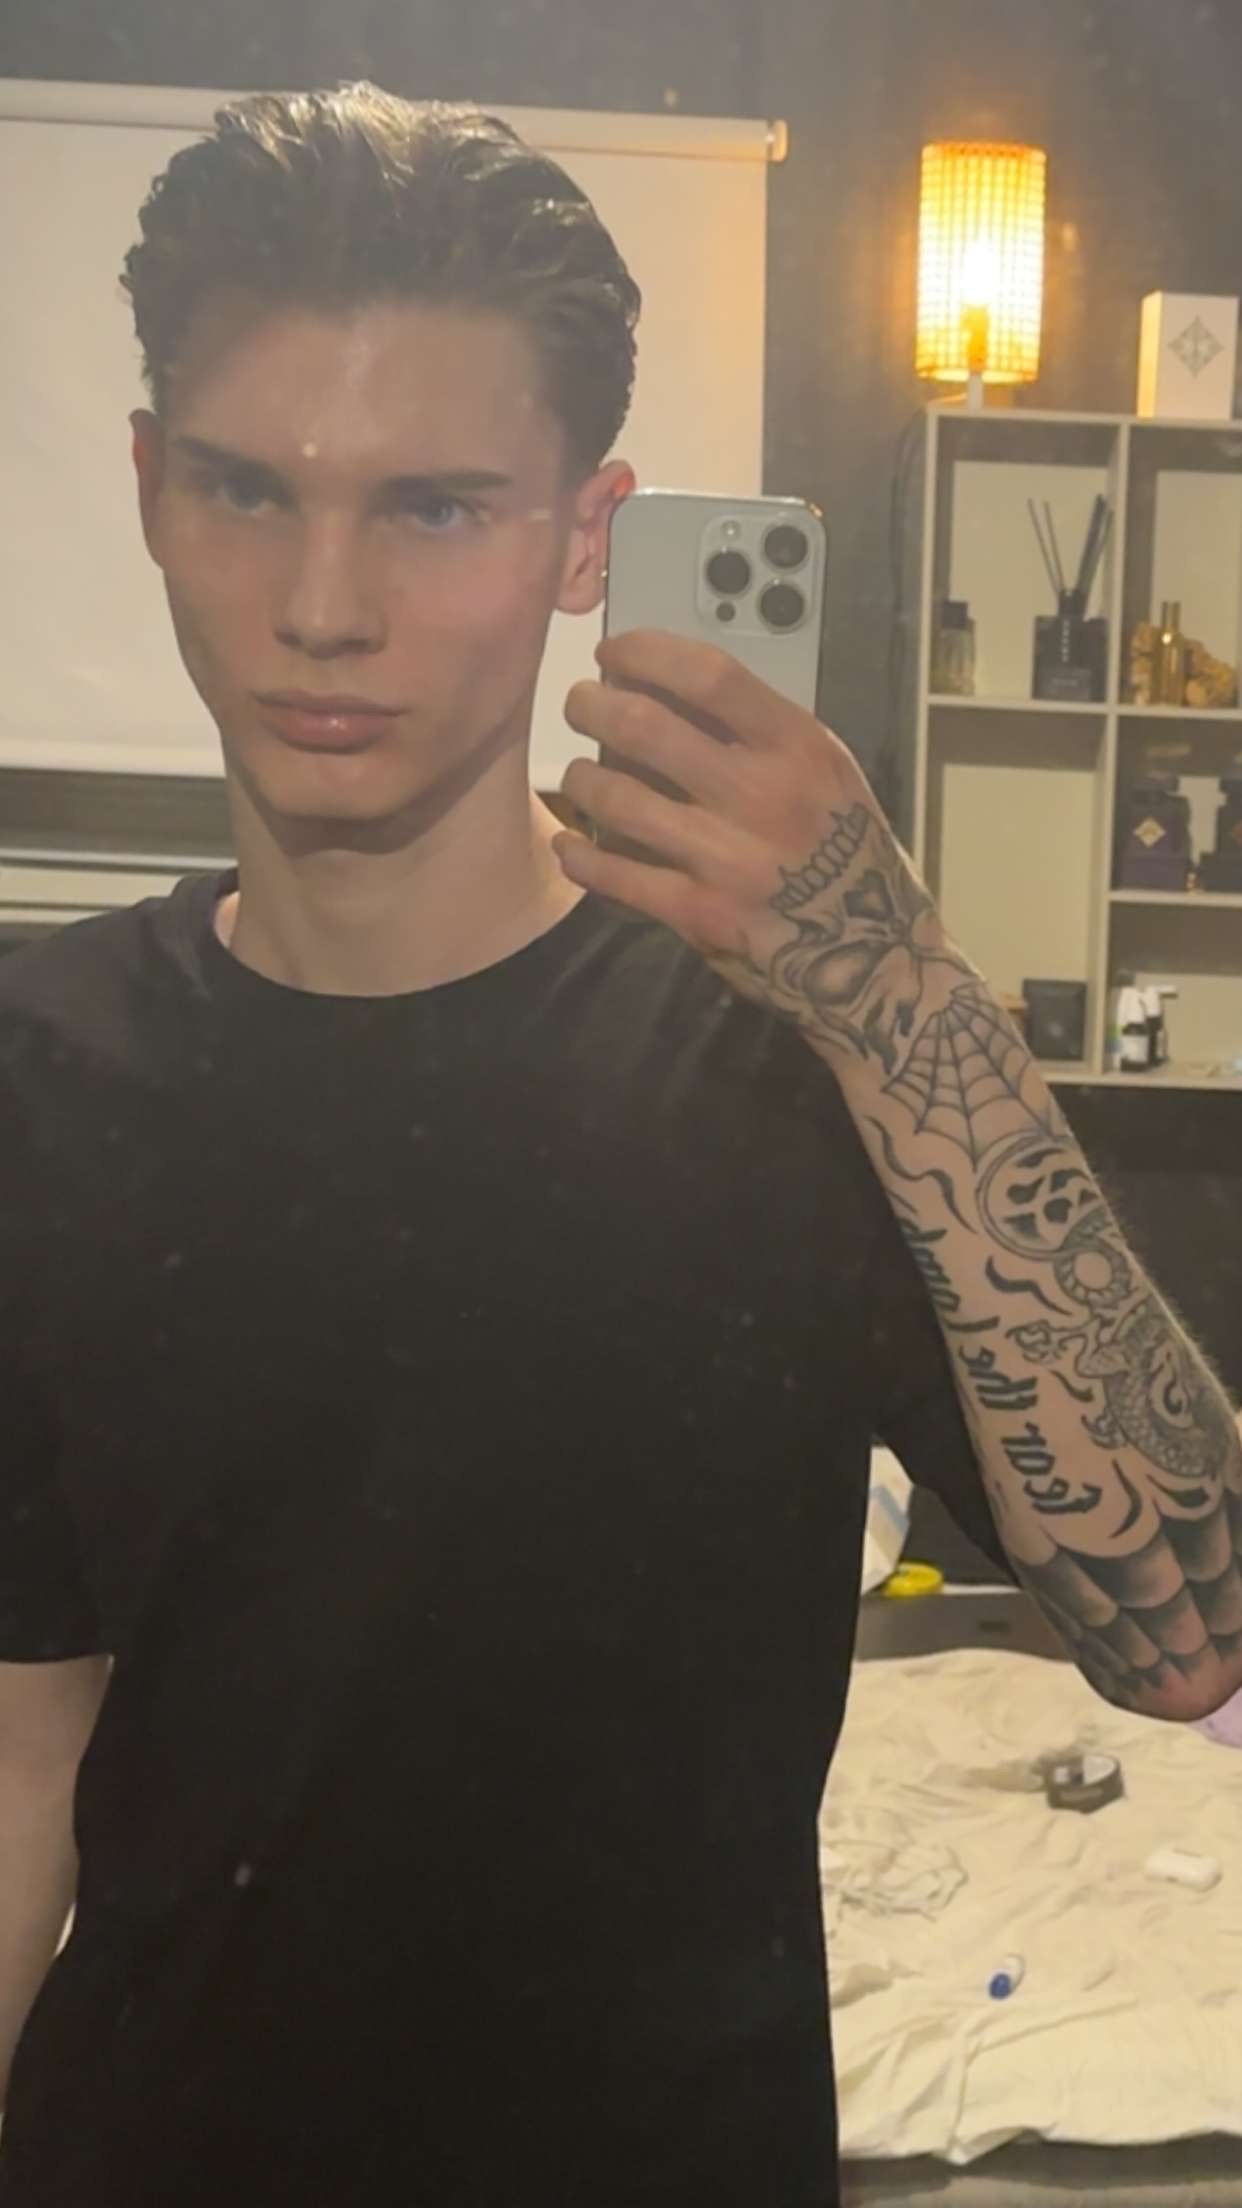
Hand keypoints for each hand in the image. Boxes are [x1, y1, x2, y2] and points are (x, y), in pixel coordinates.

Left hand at [555, 630, 956, 1068]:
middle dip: (592, 706)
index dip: (645, 652)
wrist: (876, 958)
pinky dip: (580, 855)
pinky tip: (570, 844)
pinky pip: (616, 875)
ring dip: (582, 778)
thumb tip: (668, 687)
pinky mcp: (701, 915)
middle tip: (579, 706)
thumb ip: (759, 733)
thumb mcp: (825, 774)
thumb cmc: (844, 851)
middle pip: (645, 727)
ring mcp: (728, 859)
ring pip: (618, 797)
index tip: (613, 654)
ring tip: (580, 775)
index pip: (709, 674)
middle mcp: (763, 796)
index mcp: (799, 748)